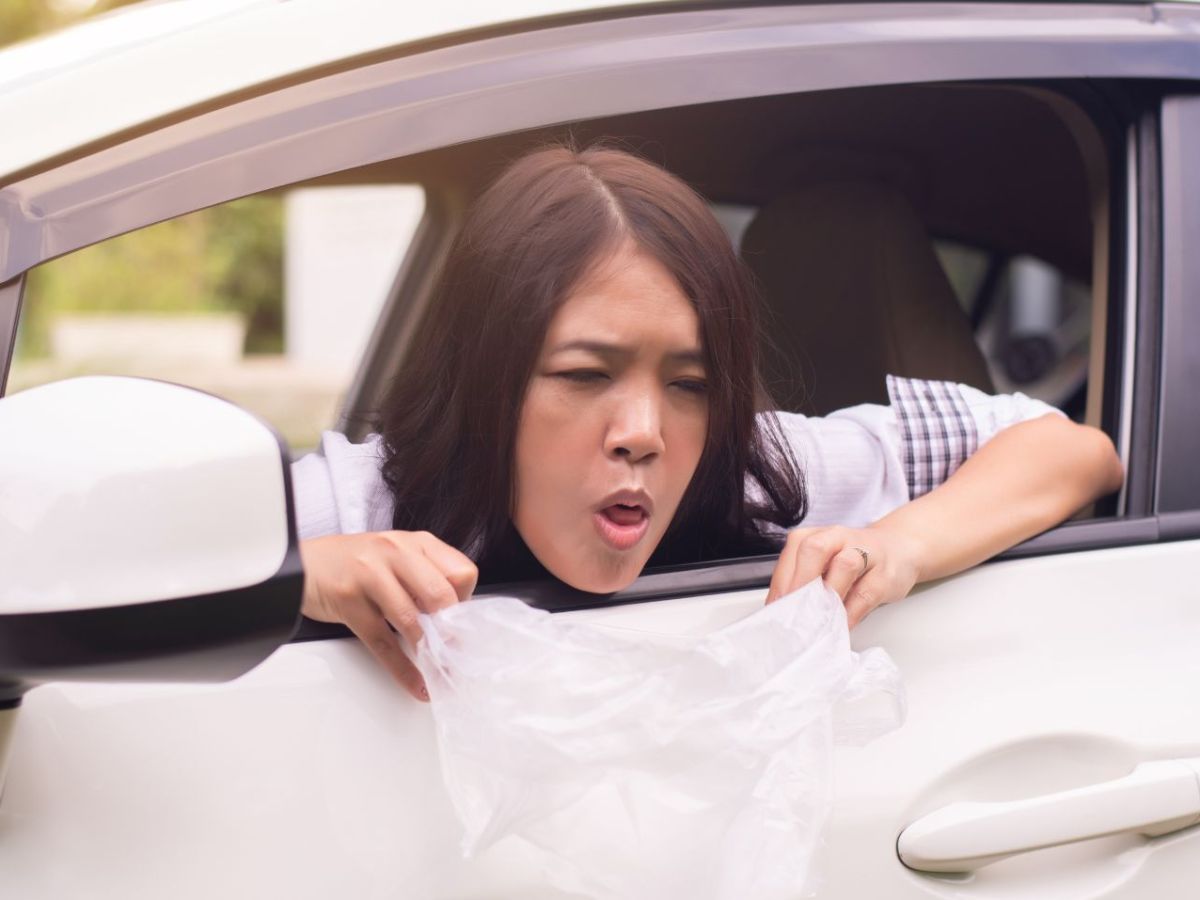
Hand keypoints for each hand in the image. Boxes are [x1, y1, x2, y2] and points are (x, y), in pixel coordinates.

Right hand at [300, 531, 477, 700]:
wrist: (301, 565)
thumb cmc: (354, 564)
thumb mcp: (397, 557)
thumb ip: (426, 578)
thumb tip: (454, 619)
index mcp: (416, 543)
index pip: (461, 572)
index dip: (464, 602)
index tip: (460, 623)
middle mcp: (396, 553)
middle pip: (440, 595)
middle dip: (451, 631)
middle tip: (455, 652)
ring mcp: (370, 575)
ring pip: (411, 620)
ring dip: (429, 653)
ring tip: (439, 670)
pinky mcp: (349, 601)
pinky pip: (383, 642)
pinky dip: (403, 670)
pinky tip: (416, 683)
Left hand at [765, 525, 921, 627]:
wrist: (899, 550)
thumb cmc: (854, 561)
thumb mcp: (825, 564)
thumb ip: (803, 581)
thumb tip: (781, 611)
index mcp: (817, 535)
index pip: (792, 554)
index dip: (781, 583)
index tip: (775, 610)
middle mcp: (839, 537)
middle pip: (814, 549)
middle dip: (800, 581)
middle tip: (792, 611)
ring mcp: (866, 552)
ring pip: (844, 565)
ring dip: (827, 595)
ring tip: (816, 620)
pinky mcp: (885, 574)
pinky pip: (865, 594)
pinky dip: (850, 613)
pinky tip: (840, 625)